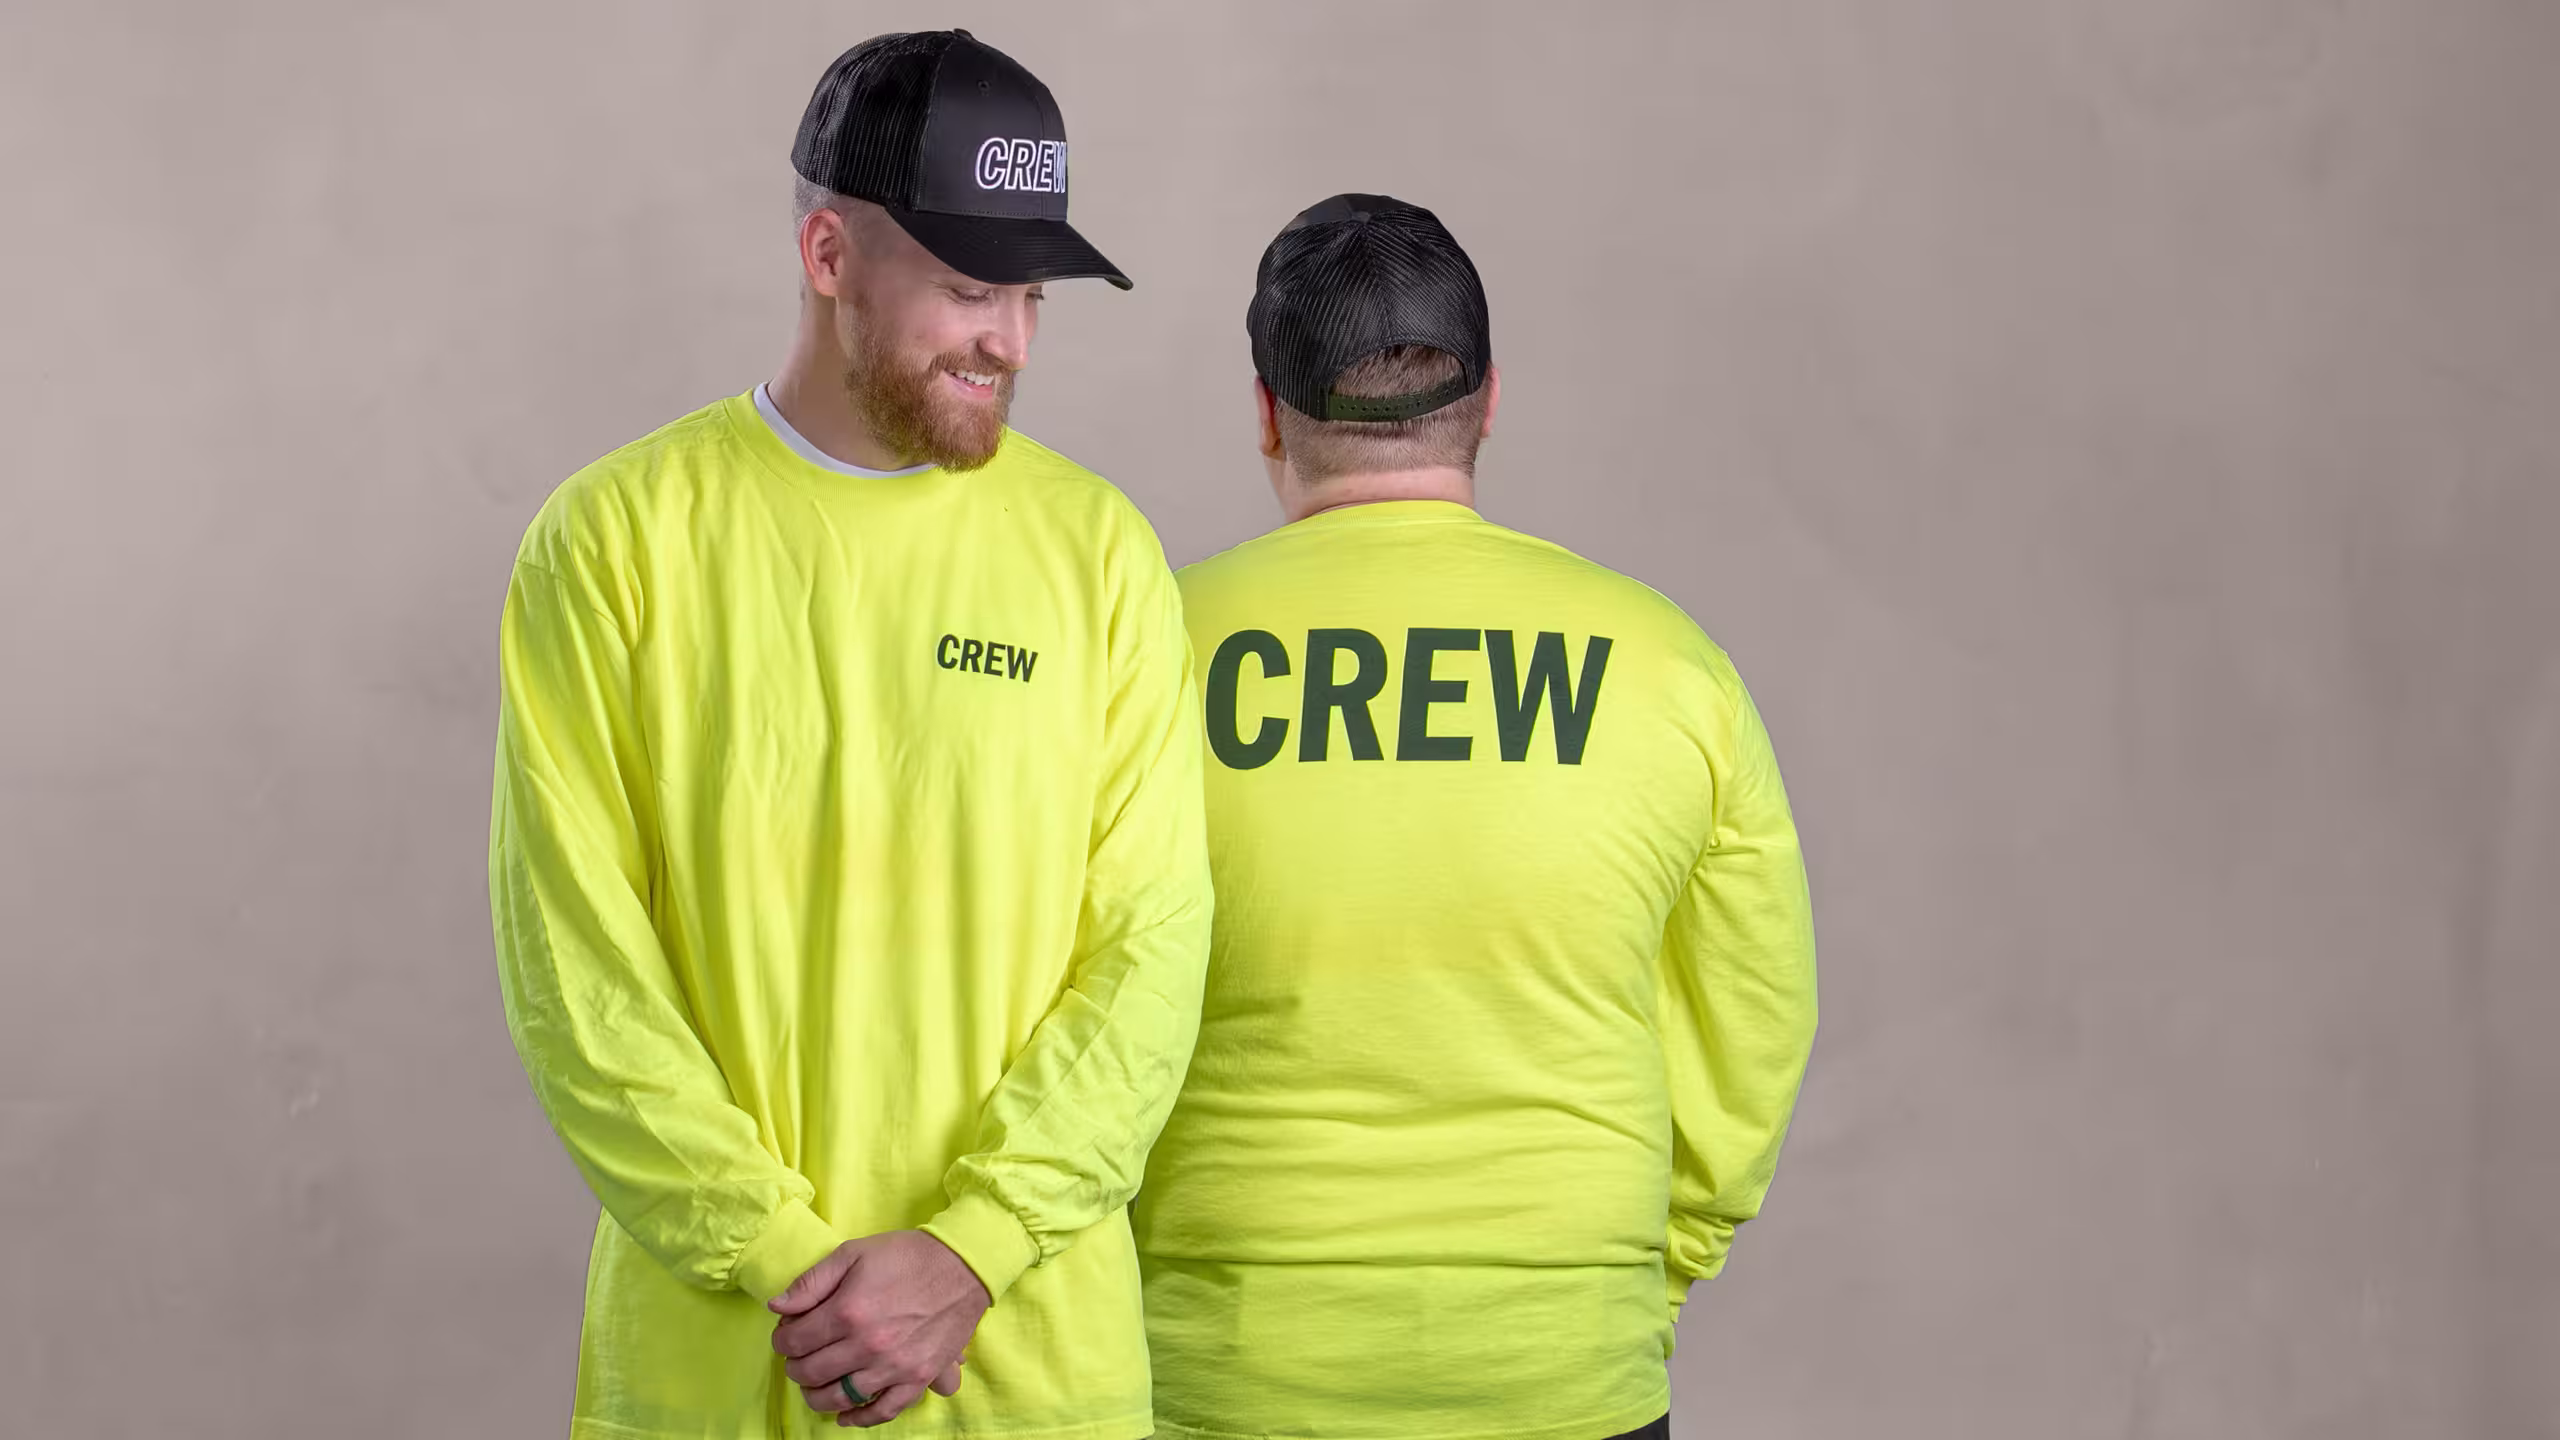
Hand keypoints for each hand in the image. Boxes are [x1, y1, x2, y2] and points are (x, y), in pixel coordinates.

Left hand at [771, 1230, 992, 1425]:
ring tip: (815, 1383)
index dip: (782, 1339)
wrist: (963, 1265)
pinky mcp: (917, 1378)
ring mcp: (893, 1367)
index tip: (787, 1333)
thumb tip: (776, 1306)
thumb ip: (811, 1282)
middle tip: (799, 1355)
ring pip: (839, 1397)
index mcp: (847, 1312)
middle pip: (811, 1372)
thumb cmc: (906, 1256)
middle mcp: (867, 1346)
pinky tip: (845, 1414)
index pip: (794, 1342)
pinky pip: (882, 1411)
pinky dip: (859, 1418)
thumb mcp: (853, 1254)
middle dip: (795, 1366)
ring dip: (817, 1394)